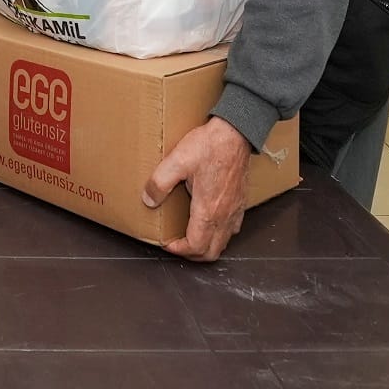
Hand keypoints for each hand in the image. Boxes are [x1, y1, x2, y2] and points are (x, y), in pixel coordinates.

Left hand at [142, 116, 250, 260]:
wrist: (236, 133)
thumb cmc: (210, 146)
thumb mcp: (177, 160)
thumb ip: (160, 182)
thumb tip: (148, 200)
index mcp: (208, 210)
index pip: (195, 246)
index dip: (178, 250)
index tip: (166, 244)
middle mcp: (224, 215)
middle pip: (211, 253)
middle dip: (192, 254)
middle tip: (177, 245)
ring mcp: (235, 210)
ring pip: (223, 243)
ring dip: (206, 246)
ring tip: (190, 237)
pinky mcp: (241, 202)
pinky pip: (232, 229)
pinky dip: (219, 235)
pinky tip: (208, 223)